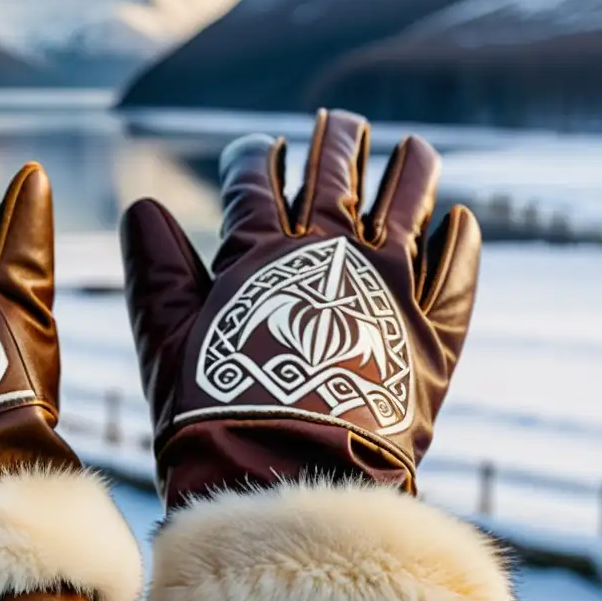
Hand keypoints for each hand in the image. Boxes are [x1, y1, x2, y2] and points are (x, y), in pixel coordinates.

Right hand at [121, 108, 480, 506]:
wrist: (288, 480)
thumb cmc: (215, 415)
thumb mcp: (165, 340)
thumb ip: (155, 269)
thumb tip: (141, 206)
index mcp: (260, 253)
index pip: (254, 182)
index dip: (253, 158)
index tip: (258, 147)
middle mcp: (329, 255)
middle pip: (335, 178)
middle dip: (335, 143)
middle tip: (340, 120)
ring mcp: (388, 287)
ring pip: (405, 206)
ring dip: (407, 171)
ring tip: (412, 146)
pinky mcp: (431, 333)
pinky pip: (454, 273)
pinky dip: (459, 243)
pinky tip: (461, 220)